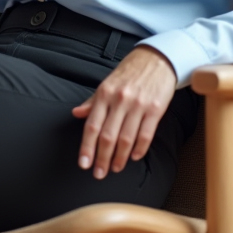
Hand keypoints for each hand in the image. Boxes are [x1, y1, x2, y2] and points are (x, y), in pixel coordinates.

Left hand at [72, 45, 176, 178]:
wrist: (156, 59)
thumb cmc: (129, 73)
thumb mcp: (107, 83)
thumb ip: (92, 101)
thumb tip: (76, 113)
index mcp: (104, 94)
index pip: (92, 126)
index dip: (86, 147)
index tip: (83, 164)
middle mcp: (119, 100)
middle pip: (108, 136)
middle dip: (102, 158)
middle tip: (99, 173)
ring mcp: (138, 105)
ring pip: (126, 138)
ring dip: (120, 158)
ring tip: (115, 169)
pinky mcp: (156, 109)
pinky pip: (146, 134)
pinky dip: (139, 149)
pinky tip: (133, 157)